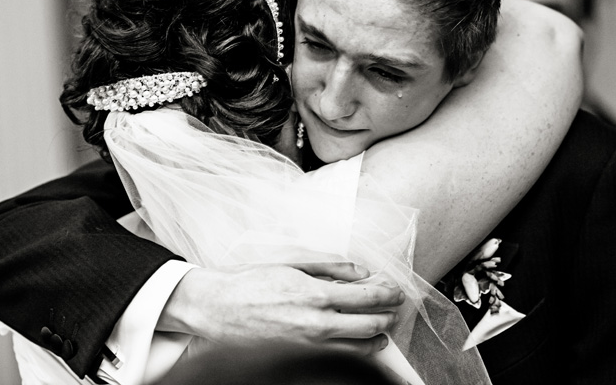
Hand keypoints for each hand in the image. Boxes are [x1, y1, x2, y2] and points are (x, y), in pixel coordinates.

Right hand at [157, 263, 403, 354]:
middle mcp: (317, 321)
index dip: (387, 294)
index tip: (395, 290)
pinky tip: (364, 339)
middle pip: (370, 323)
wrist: (219, 308)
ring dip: (379, 333)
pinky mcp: (303, 352)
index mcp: (316, 294)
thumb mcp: (292, 262)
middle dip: (389, 314)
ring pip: (360, 344)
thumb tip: (360, 271)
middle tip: (395, 305)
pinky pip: (341, 352)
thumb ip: (331, 266)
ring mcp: (311, 341)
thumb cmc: (251, 282)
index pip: (366, 297)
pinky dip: (359, 345)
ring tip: (384, 324)